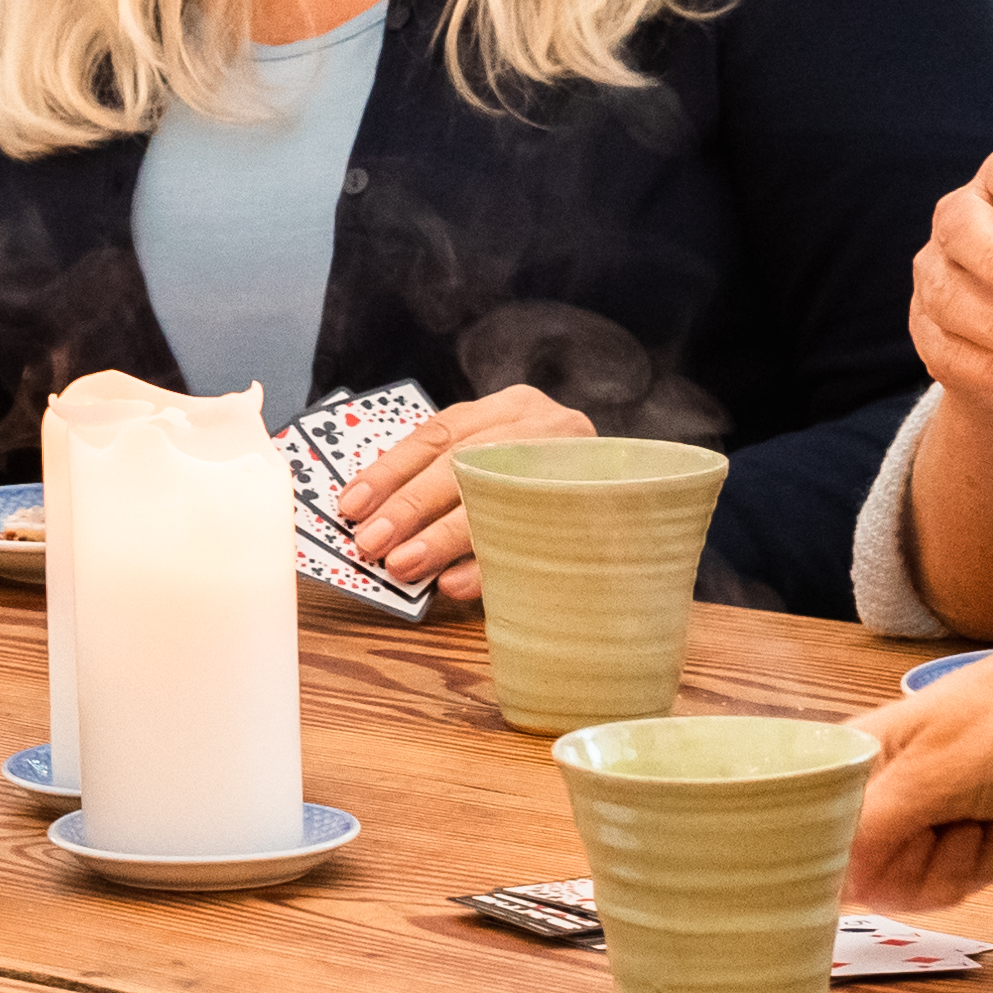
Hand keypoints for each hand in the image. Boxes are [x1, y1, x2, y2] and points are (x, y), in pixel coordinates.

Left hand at [324, 382, 595, 586]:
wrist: (642, 489)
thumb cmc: (546, 480)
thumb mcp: (501, 458)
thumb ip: (450, 477)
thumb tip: (378, 522)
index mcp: (513, 408)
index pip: (441, 433)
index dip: (391, 470)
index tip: (351, 505)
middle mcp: (546, 427)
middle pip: (465, 463)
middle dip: (410, 506)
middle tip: (371, 545)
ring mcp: (575, 465)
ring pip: (497, 497)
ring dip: (444, 537)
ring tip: (405, 567)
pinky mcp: (594, 507)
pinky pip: (532, 539)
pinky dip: (488, 563)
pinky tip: (456, 584)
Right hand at [846, 594, 992, 910]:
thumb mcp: (927, 780)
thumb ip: (867, 833)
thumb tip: (834, 880)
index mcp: (865, 766)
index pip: (845, 856)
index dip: (886, 868)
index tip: (917, 848)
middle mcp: (899, 785)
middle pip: (905, 875)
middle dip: (957, 859)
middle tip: (974, 820)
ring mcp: (948, 800)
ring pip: (958, 873)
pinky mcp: (992, 813)